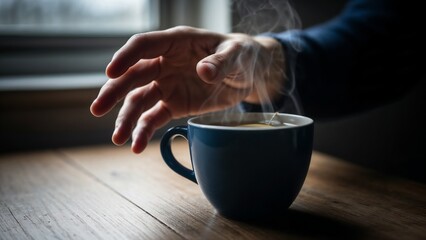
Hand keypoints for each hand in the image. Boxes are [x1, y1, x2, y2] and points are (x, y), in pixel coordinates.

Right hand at [90, 26, 284, 152]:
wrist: (247, 74)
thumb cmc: (240, 55)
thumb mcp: (236, 54)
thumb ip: (220, 62)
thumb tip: (204, 71)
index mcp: (176, 43)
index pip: (143, 46)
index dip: (125, 57)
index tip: (111, 72)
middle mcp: (165, 63)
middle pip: (133, 75)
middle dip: (114, 91)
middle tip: (98, 109)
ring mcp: (167, 85)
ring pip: (138, 101)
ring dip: (126, 119)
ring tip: (117, 139)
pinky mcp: (173, 105)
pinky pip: (154, 118)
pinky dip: (144, 131)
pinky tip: (137, 146)